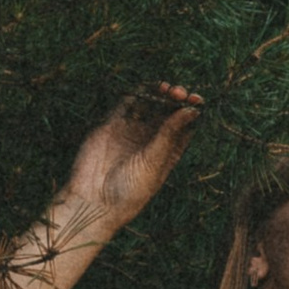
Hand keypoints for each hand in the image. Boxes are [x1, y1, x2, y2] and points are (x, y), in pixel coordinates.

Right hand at [61, 84, 200, 234]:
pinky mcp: (111, 125)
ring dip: (158, 93)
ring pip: (149, 105)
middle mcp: (150, 140)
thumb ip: (169, 134)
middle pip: (168, 111)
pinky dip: (136, 93)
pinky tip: (146, 88)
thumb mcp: (154, 162)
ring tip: (164, 87)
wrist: (93, 200)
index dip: (191, 110)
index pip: (184, 125)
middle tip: (178, 91)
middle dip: (175, 99)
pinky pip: (126, 104)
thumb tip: (193, 109)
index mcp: (168, 152)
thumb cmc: (130, 190)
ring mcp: (131, 131)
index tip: (195, 100)